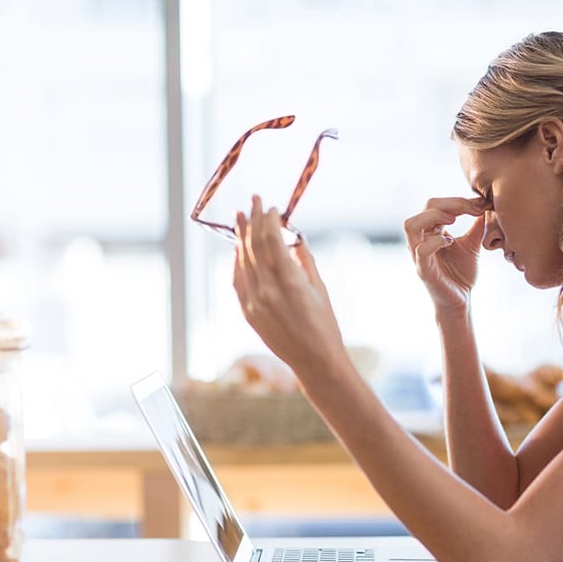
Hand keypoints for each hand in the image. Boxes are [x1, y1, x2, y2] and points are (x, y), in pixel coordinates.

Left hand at [232, 195, 348, 379]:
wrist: (315, 360)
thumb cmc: (325, 324)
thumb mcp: (321, 289)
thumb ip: (305, 261)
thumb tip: (294, 238)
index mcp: (290, 282)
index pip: (272, 240)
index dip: (269, 220)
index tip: (272, 208)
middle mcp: (268, 290)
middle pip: (254, 246)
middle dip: (253, 220)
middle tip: (254, 201)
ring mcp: (254, 302)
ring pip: (242, 260)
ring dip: (241, 236)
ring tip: (240, 217)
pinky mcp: (248, 312)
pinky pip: (237, 280)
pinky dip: (237, 261)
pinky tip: (238, 248)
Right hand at [403, 196, 486, 313]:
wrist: (460, 301)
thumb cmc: (461, 274)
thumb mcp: (472, 245)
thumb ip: (477, 226)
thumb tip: (486, 205)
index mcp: (430, 231)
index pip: (437, 205)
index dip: (459, 201)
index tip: (482, 204)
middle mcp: (421, 239)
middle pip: (426, 207)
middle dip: (451, 204)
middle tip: (473, 209)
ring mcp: (419, 255)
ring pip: (411, 225)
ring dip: (434, 217)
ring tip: (454, 221)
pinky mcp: (423, 270)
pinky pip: (421, 250)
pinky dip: (435, 241)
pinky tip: (450, 242)